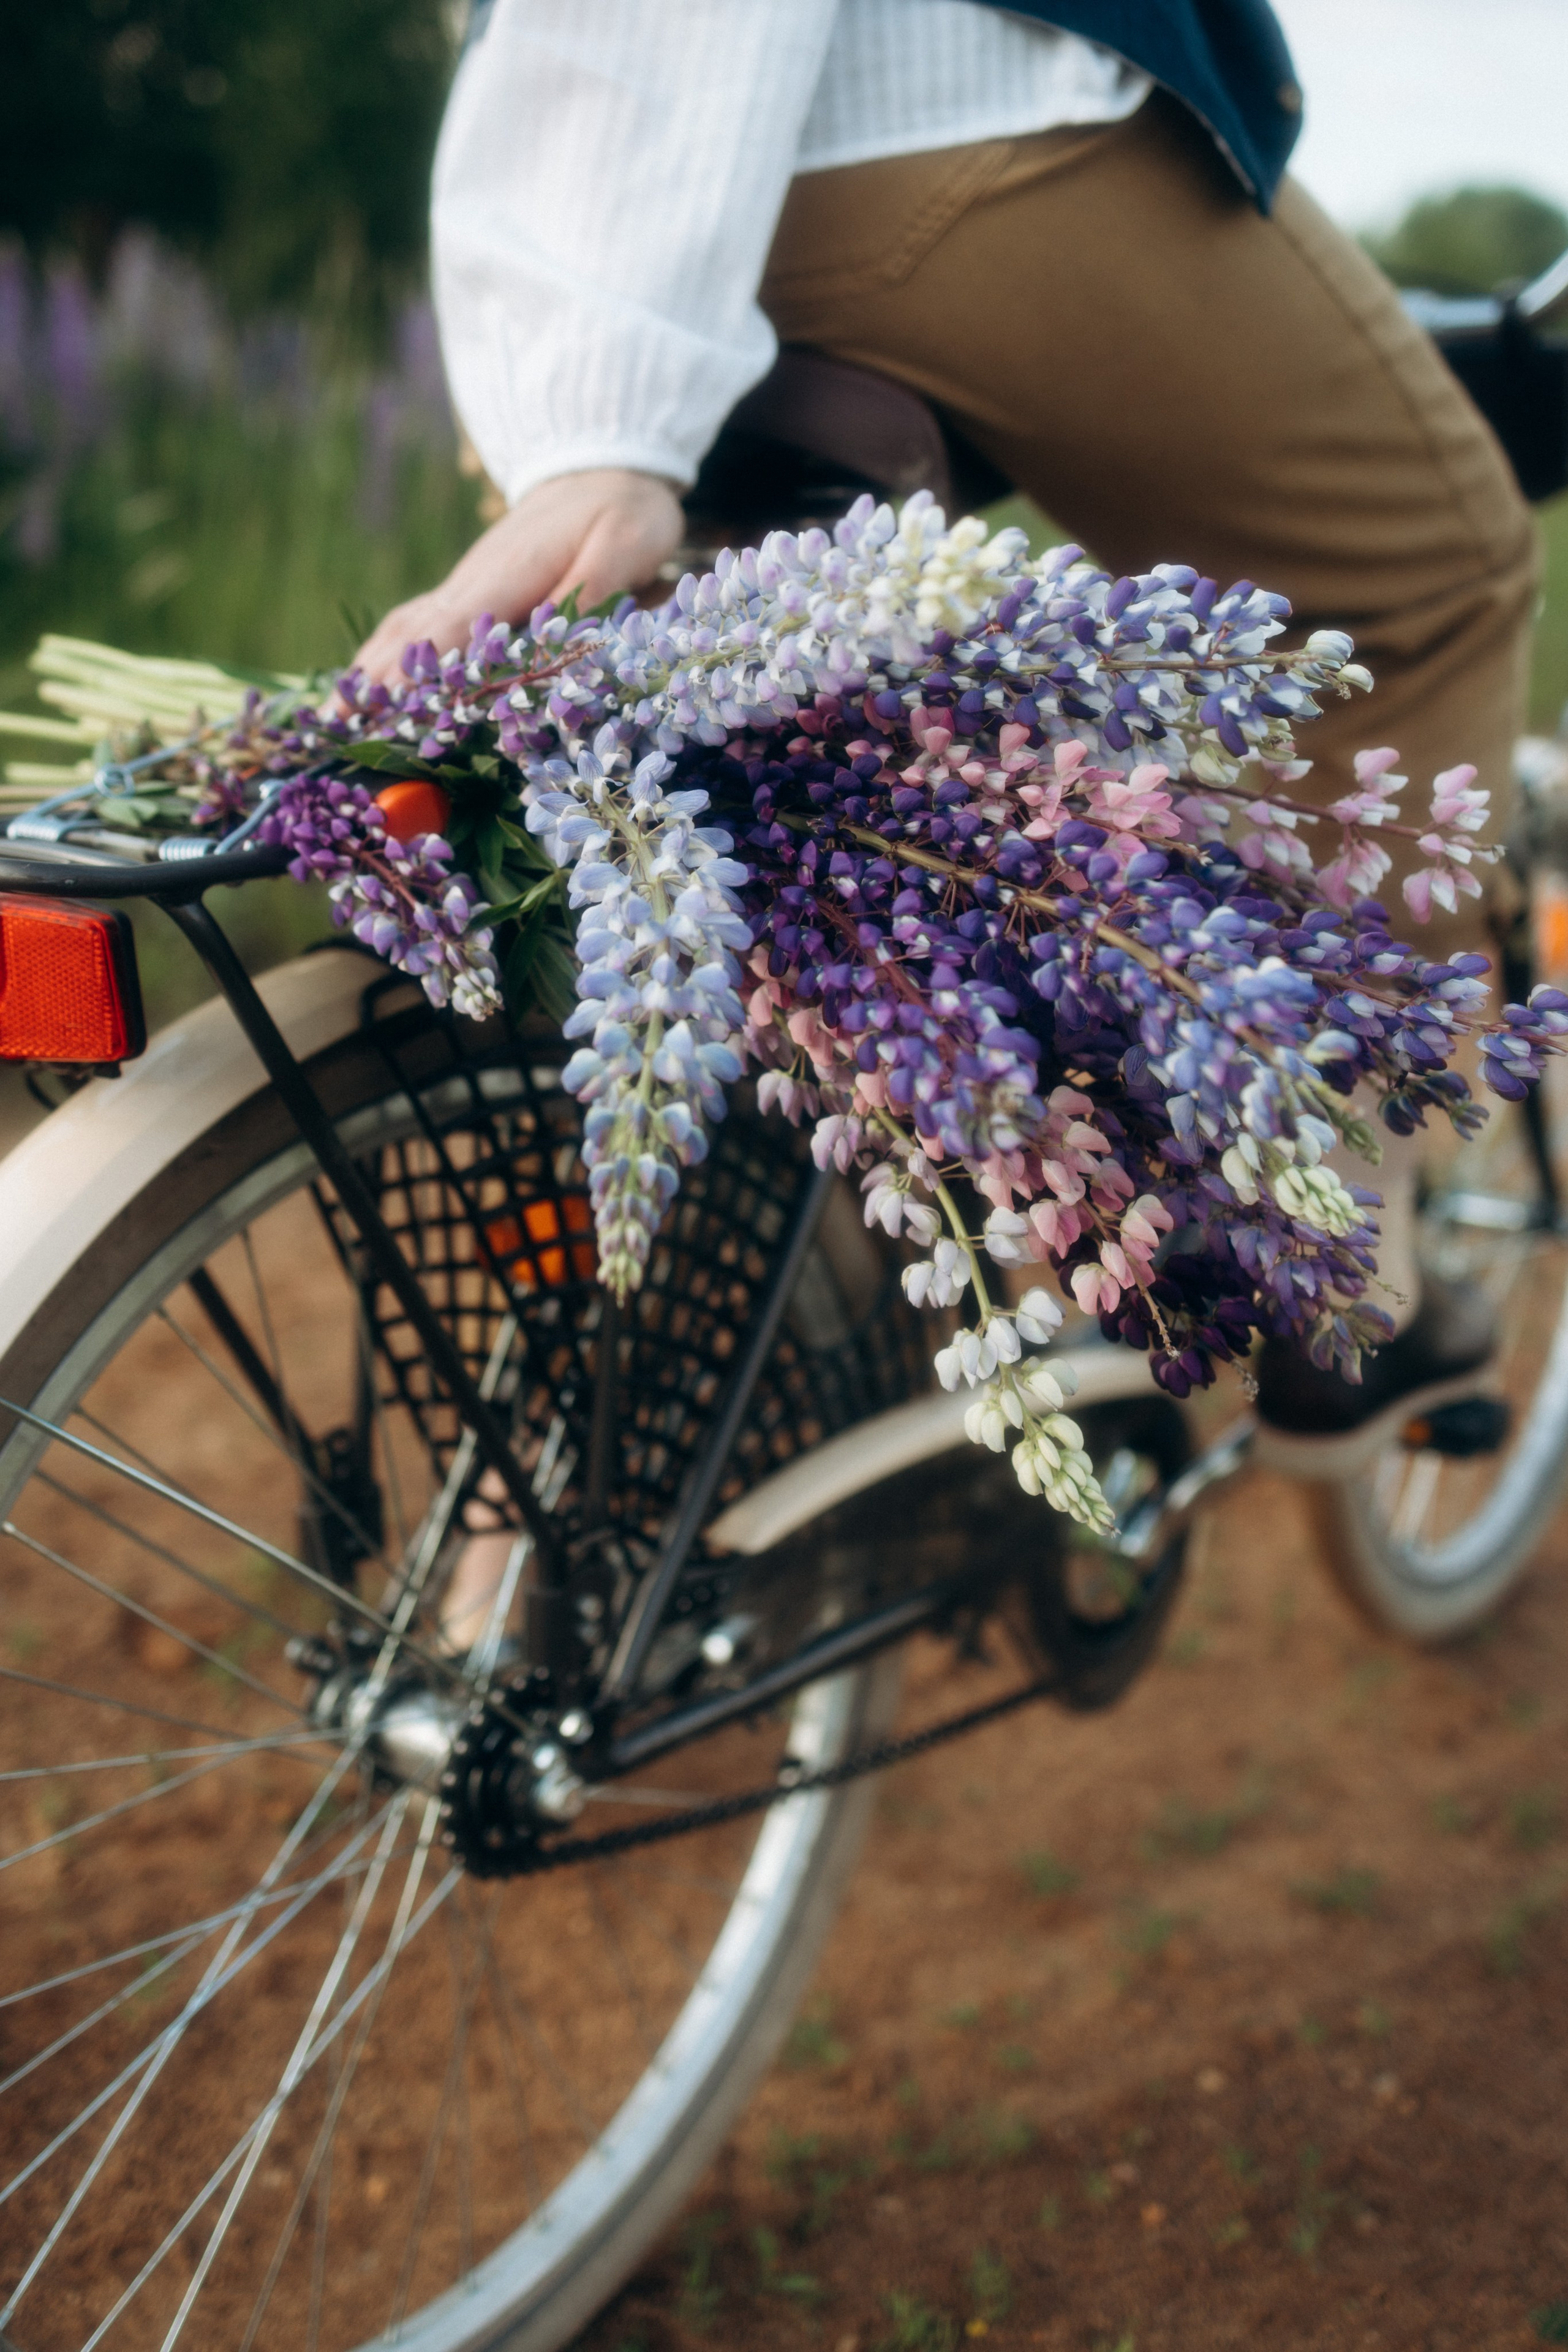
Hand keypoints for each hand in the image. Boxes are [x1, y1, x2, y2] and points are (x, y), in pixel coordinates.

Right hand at [352, 467, 684, 686]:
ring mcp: (463, 586)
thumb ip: (597, 588)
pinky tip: (365, 687)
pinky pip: (414, 628)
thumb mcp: (627, 543)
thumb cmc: (622, 511)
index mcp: (508, 574)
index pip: (453, 628)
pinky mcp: (466, 593)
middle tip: (333, 727)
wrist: (600, 469)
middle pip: (410, 635)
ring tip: (332, 717)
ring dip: (366, 672)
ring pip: (402, 631)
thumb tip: (566, 636)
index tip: (388, 706)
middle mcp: (471, 582)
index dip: (421, 670)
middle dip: (373, 681)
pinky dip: (383, 658)